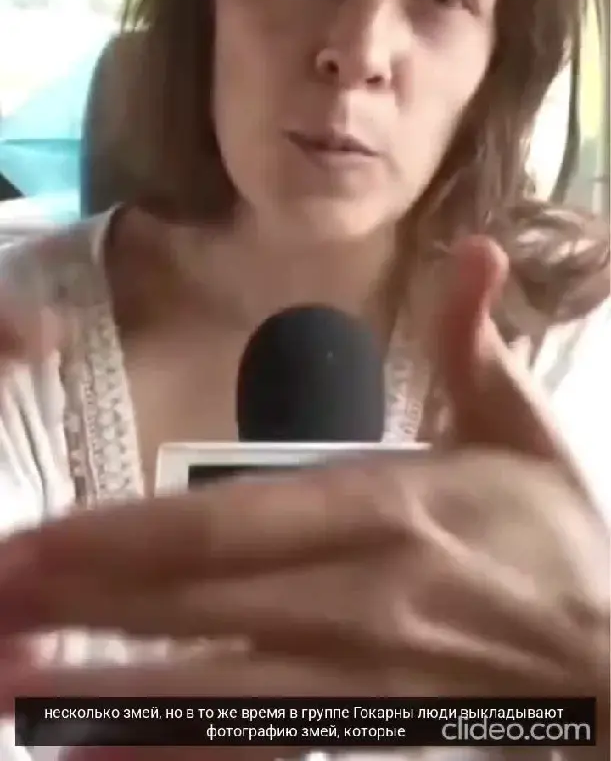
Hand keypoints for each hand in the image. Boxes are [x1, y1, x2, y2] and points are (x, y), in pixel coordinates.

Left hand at [0, 241, 606, 731]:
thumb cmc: (558, 543)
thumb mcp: (524, 431)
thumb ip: (477, 342)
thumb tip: (476, 248)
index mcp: (384, 507)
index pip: (225, 523)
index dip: (119, 538)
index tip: (30, 543)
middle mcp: (358, 593)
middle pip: (193, 599)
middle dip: (76, 607)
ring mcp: (359, 675)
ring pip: (209, 687)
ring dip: (101, 693)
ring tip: (10, 689)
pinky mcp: (368, 732)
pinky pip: (260, 752)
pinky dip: (175, 758)